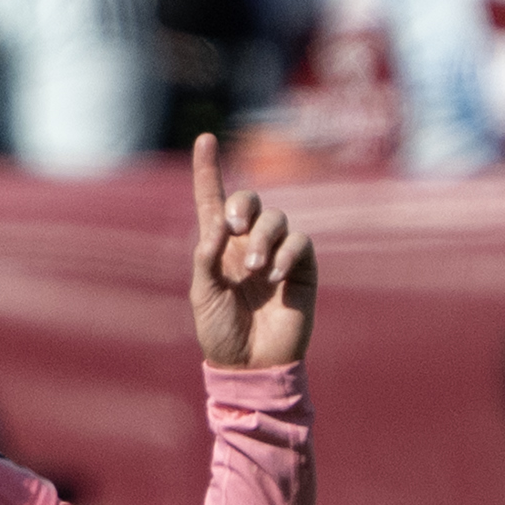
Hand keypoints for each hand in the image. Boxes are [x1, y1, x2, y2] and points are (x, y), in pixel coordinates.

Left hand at [188, 143, 314, 370]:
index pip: (213, 200)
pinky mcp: (301, 269)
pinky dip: (287, 253)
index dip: (208, 170)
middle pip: (250, 200)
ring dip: (264, 238)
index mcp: (218, 247)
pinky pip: (300, 243)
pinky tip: (276, 275)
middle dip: (244, 205)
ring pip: (278, 219)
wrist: (252, 365)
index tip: (205, 139)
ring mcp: (277, 254)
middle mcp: (247, 244)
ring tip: (256, 270)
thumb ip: (206, 257)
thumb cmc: (221, 332)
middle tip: (233, 230)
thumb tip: (219, 225)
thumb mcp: (203, 294)